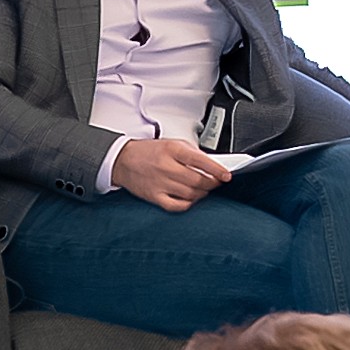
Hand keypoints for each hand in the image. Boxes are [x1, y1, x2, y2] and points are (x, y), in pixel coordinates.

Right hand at [111, 132, 227, 209]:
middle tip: (216, 182)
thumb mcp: (172, 144)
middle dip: (212, 184)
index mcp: (172, 150)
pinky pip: (177, 206)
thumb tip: (212, 165)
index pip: (201, 161)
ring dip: (202, 193)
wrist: (123, 160)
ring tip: (204, 189)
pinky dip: (188, 204)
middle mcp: (166, 167)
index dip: (217, 170)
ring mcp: (160, 183)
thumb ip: (192, 153)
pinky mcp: (154, 196)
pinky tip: (191, 199)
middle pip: (198, 181)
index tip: (226, 176)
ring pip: (191, 194)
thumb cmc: (149, 152)